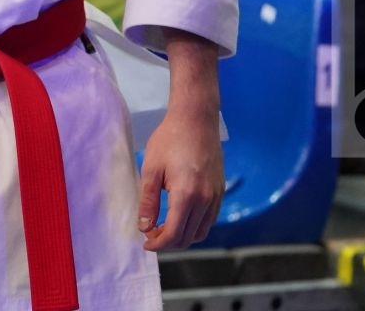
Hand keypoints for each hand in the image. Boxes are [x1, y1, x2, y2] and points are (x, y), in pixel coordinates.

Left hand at [137, 102, 222, 250]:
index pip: (174, 234)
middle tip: (151, 235)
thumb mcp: (151, 169)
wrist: (196, 119)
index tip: (146, 243)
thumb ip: (148, 201)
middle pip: (188, 237)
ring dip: (183, 236)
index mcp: (186, 196)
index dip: (158, 244)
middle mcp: (205, 200)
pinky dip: (195, 226)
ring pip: (201, 231)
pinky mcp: (220, 191)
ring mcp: (216, 196)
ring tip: (163, 228)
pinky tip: (180, 217)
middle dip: (168, 243)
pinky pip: (209, 219)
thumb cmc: (170, 139)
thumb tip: (145, 227)